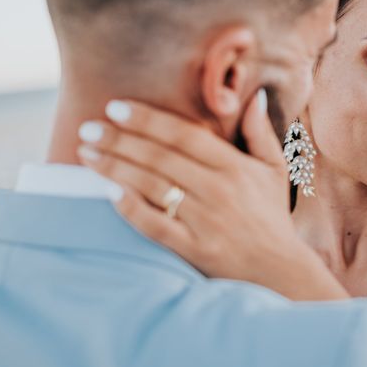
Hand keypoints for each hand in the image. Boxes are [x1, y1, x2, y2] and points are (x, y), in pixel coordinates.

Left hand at [77, 91, 347, 300]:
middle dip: (119, 139)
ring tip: (86, 153)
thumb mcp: (274, 169)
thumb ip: (261, 132)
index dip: (147, 119)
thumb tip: (256, 96)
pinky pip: (155, 225)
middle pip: (160, 158)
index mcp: (234, 166)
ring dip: (115, 168)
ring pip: (152, 187)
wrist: (280, 269)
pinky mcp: (194, 249)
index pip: (183, 135)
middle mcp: (218, 190)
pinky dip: (130, 208)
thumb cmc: (271, 215)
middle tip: (87, 127)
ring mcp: (205, 221)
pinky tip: (107, 192)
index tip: (116, 106)